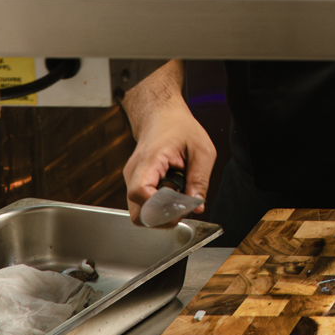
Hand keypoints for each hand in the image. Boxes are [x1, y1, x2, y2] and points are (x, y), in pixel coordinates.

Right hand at [122, 102, 213, 226]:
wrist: (162, 116)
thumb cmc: (180, 128)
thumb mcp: (202, 150)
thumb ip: (200, 178)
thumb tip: (198, 205)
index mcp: (149, 160)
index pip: (140, 192)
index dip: (160, 207)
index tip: (180, 208)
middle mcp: (134, 173)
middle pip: (137, 212)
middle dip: (161, 218)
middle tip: (183, 209)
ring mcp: (132, 179)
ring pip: (139, 212)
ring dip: (161, 212)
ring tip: (180, 196)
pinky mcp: (136, 184)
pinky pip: (144, 204)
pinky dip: (159, 206)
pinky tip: (173, 192)